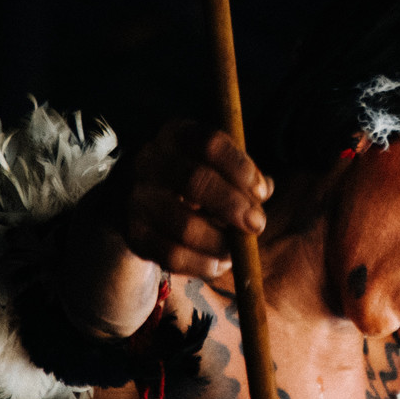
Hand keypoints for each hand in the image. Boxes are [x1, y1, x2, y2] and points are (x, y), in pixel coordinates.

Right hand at [113, 120, 272, 279]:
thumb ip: (242, 175)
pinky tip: (218, 264)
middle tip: (257, 225)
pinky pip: (171, 255)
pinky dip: (201, 264)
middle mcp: (149, 161)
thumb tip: (265, 188)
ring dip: (219, 242)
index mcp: (176, 135)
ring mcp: (136, 198)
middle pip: (194, 180)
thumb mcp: (216, 166)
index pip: (209, 143)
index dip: (239, 167)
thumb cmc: (193, 180)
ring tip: (238, 251)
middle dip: (232, 206)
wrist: (140, 203)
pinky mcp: (134, 234)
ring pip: (183, 224)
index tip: (262, 192)